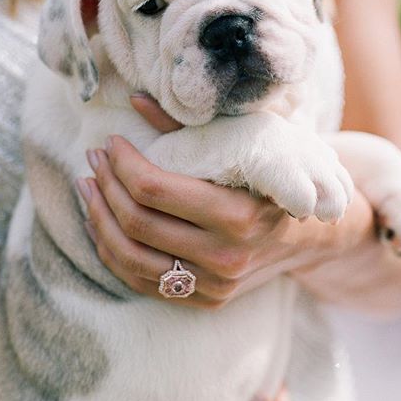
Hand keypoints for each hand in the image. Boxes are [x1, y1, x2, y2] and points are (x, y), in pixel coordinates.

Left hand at [79, 95, 357, 308]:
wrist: (311, 236)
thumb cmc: (272, 180)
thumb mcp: (243, 145)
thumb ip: (189, 126)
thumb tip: (134, 99)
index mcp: (239, 215)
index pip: (155, 189)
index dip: (122, 164)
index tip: (111, 143)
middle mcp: (226, 257)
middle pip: (137, 223)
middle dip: (106, 185)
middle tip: (95, 160)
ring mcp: (215, 285)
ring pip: (130, 258)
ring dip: (99, 219)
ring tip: (88, 188)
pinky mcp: (205, 300)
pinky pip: (140, 281)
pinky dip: (112, 252)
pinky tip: (100, 223)